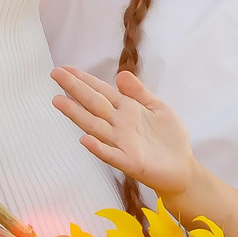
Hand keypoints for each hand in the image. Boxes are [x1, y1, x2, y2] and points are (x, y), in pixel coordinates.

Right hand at [52, 67, 196, 198]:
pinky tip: (84, 139)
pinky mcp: (130, 162)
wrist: (182, 168)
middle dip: (75, 89)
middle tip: (55, 74)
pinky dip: (98, 148)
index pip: (100, 91)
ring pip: (95, 126)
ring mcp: (122, 143)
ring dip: (77, 114)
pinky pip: (111, 155)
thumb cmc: (168, 138)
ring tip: (58, 100)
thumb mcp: (157, 107)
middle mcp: (119, 125)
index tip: (66, 68)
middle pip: (93, 104)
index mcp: (126, 109)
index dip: (84, 79)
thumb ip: (139, 92)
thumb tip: (120, 74)